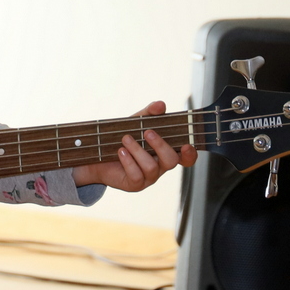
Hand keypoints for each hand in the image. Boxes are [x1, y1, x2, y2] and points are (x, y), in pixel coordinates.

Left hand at [71, 100, 197, 192]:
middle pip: (171, 160)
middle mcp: (160, 166)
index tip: (187, 145)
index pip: (186, 158)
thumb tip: (161, 105)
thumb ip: (149, 113)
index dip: (190, 154)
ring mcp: (148, 177)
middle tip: (147, 132)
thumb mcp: (136, 122)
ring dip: (138, 150)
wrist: (98, 154)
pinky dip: (128, 162)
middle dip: (160, 145)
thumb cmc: (123, 138)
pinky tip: (121, 152)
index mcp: (165, 152)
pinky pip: (136, 176)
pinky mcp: (134, 184)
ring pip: (151, 167)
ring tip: (125, 139)